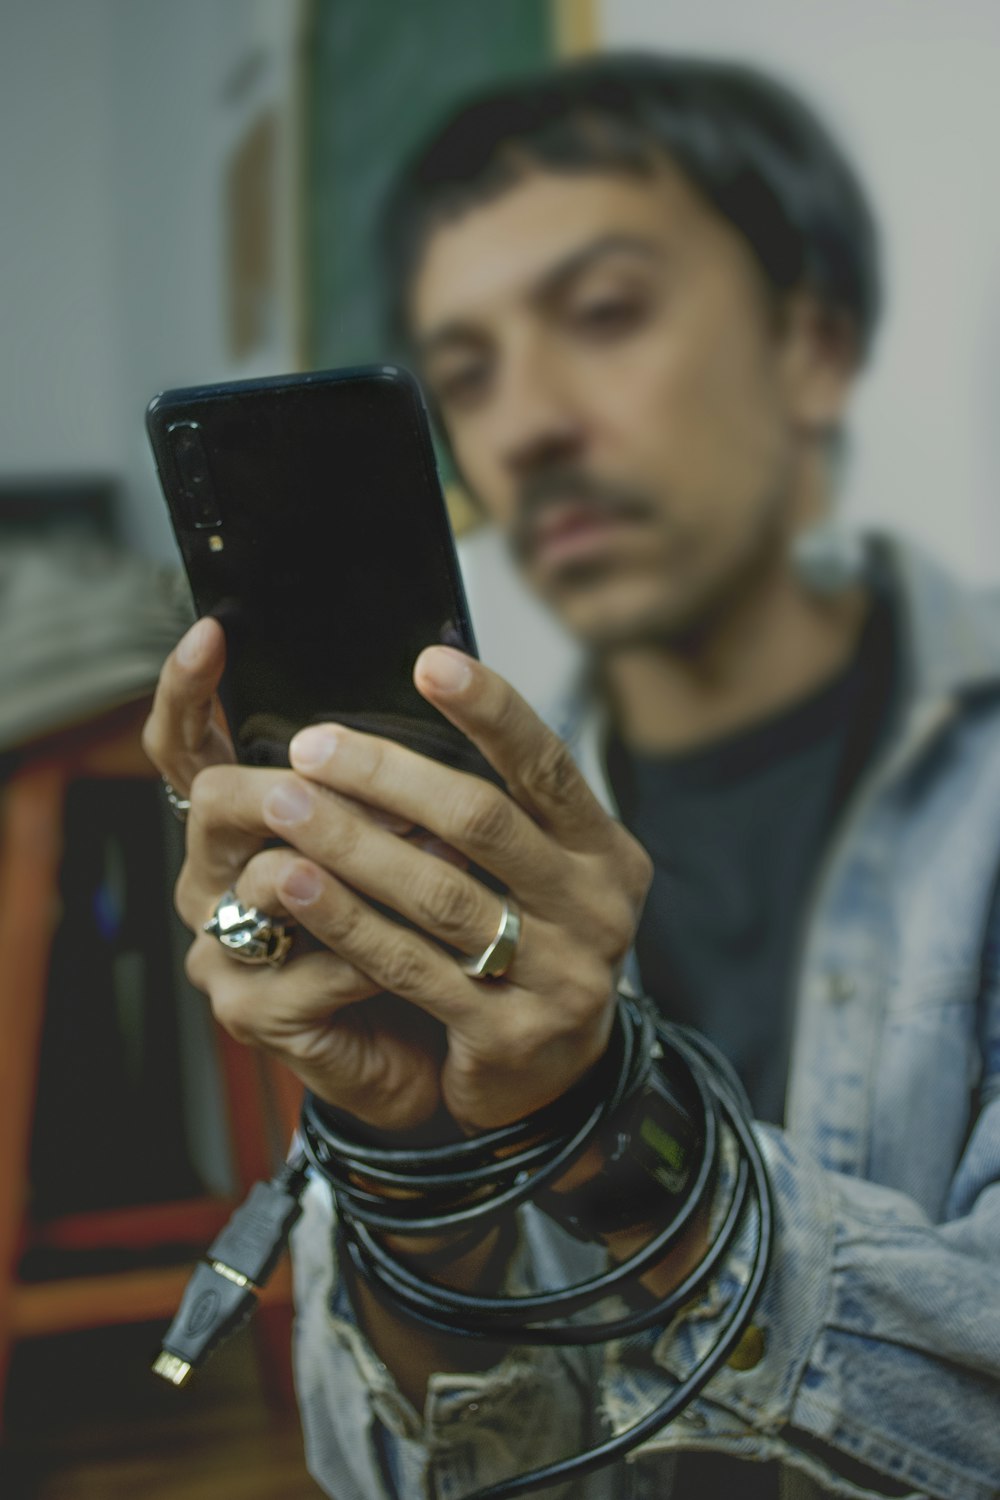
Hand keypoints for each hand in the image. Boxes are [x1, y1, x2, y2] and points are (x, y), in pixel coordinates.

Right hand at [143, 618, 445, 1130]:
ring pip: (275, 880)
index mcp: (239, 824)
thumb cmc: (419, 924)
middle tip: (385, 786)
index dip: (187, 691)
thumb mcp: (407, 833)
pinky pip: (318, 966)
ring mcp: (223, 948)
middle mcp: (214, 878)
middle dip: (307, 786)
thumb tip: (424, 684)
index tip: (213, 630)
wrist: (430, 1041)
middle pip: (222, 800)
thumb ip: (390, 778)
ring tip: (447, 856)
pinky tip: (434, 951)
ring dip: (370, 864)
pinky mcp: (253, 1012)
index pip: (186, 747)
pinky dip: (383, 952)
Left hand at [255, 644, 652, 1132]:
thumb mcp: (544, 870)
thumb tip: (430, 691)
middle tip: (314, 745)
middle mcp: (596, 910)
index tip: (429, 662)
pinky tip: (297, 884)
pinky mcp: (507, 1035)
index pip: (547, 766)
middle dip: (390, 776)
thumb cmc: (530, 942)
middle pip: (484, 824)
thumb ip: (505, 804)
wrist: (554, 1073)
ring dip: (353, 842)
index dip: (491, 711)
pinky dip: (347, 920)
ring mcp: (560, 977)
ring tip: (286, 802)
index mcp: (605, 853)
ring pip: (439, 894)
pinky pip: (410, 966)